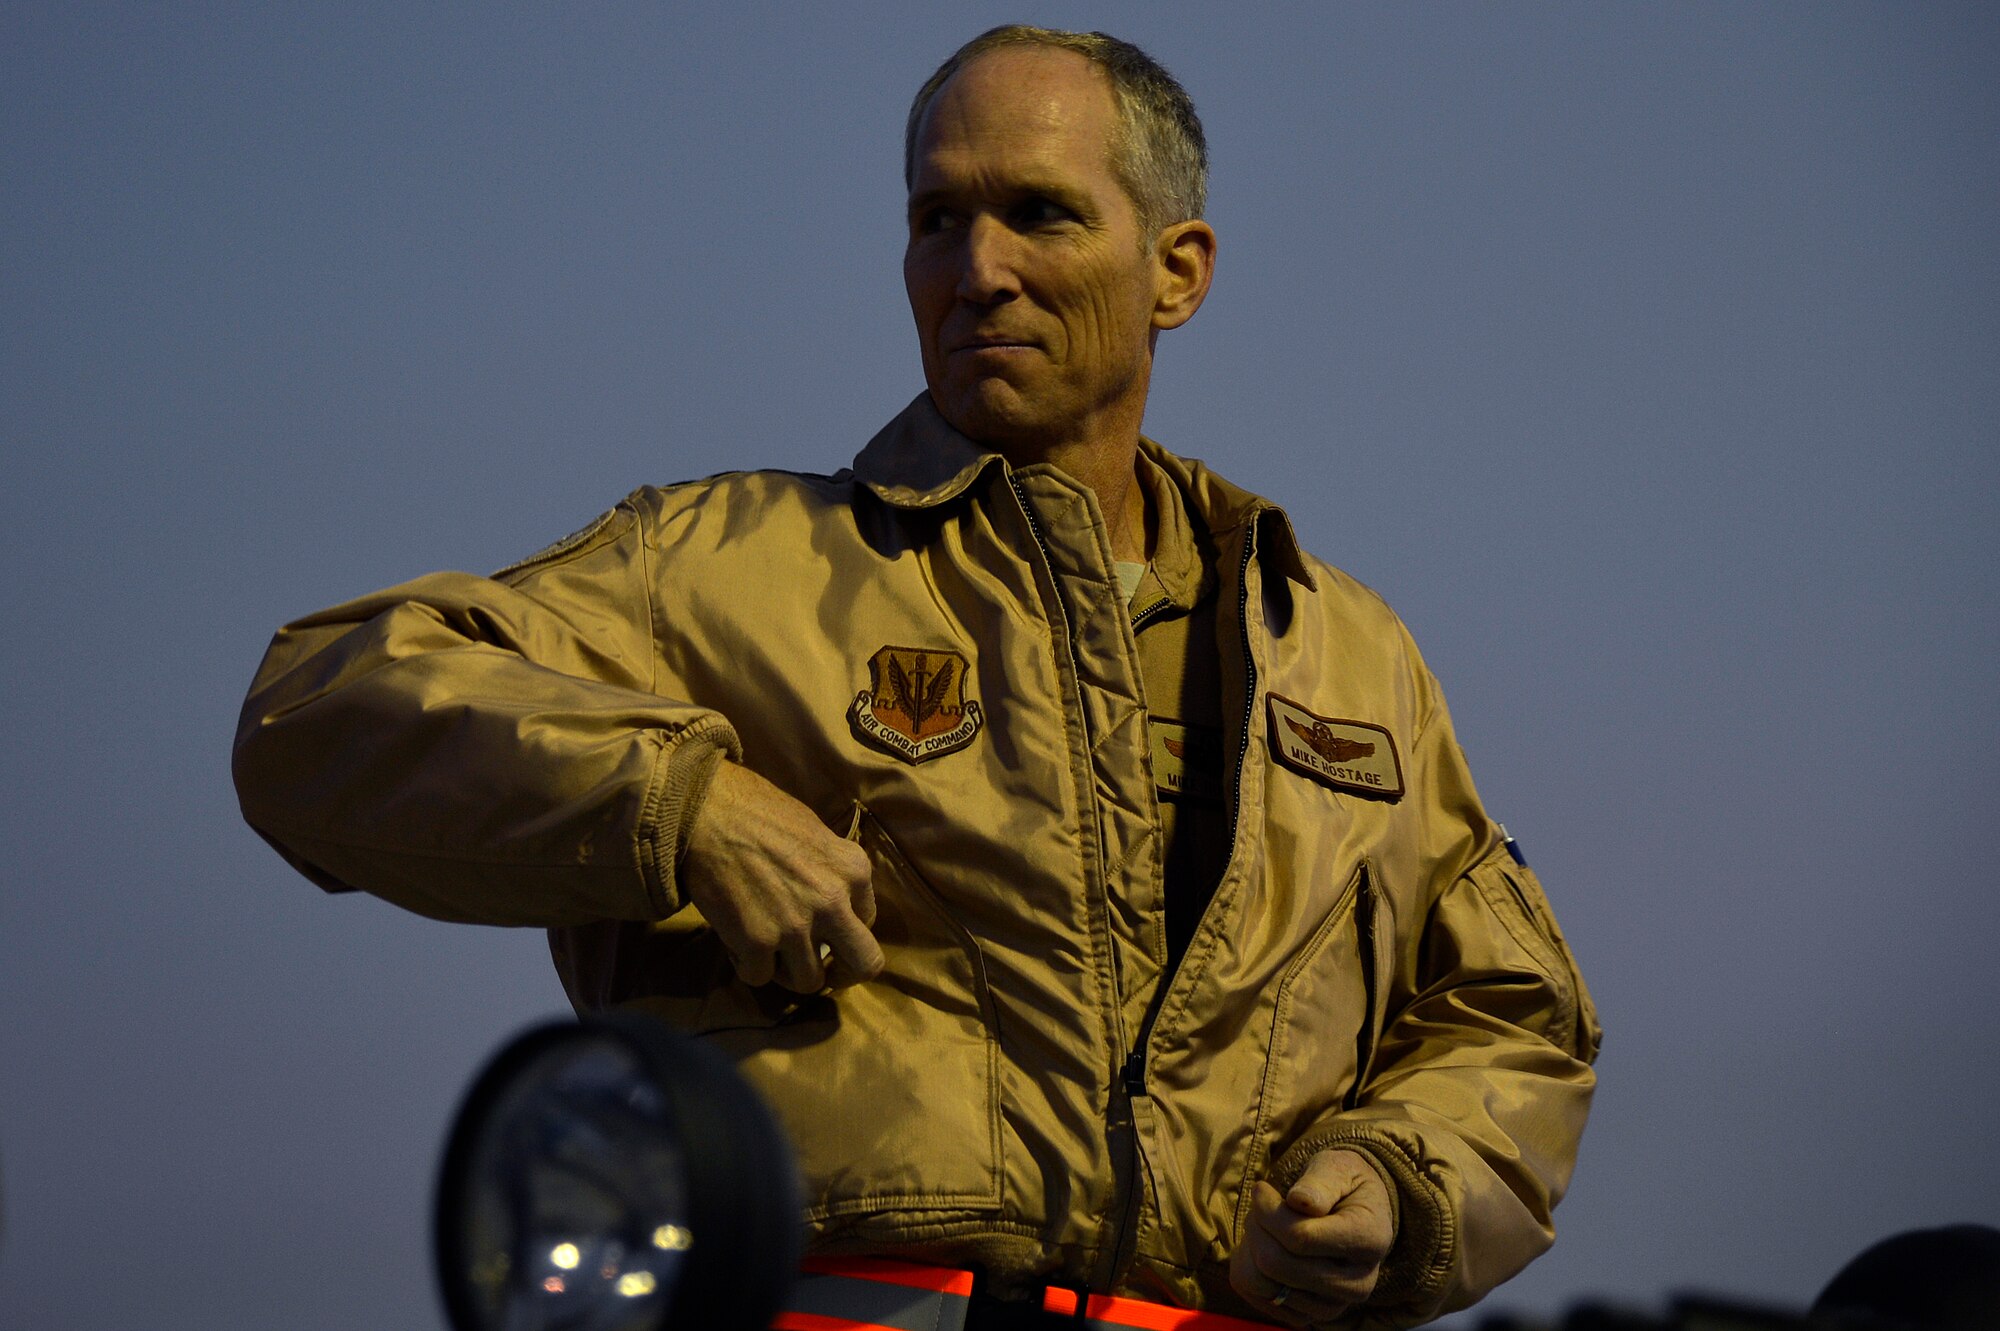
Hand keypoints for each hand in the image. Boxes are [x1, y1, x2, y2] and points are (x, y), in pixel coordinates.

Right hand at [679, 761, 883, 991]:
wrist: (707, 812)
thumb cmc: (757, 811)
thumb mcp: (816, 833)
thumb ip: (832, 872)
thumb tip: (834, 904)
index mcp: (854, 871)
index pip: (868, 921)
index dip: (841, 928)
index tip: (819, 926)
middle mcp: (834, 902)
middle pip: (864, 965)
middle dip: (842, 973)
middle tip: (819, 967)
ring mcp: (796, 926)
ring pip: (810, 983)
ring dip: (789, 972)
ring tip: (769, 952)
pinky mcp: (757, 942)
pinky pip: (760, 977)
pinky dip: (747, 966)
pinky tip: (737, 941)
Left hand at [1229, 1148, 1395, 1326]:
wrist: (1356, 1214)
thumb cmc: (1343, 1185)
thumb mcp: (1337, 1168)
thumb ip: (1320, 1182)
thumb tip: (1300, 1201)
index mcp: (1370, 1240)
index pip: (1300, 1237)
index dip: (1268, 1211)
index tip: (1261, 1188)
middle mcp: (1358, 1283)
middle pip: (1277, 1263)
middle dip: (1258, 1227)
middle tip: (1261, 1206)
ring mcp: (1334, 1306)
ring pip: (1263, 1284)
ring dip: (1252, 1248)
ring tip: (1264, 1226)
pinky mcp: (1310, 1317)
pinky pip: (1258, 1297)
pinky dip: (1251, 1268)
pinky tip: (1266, 1246)